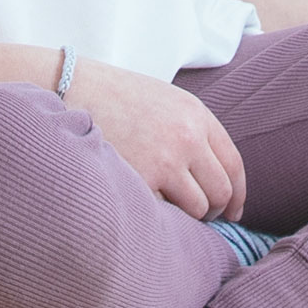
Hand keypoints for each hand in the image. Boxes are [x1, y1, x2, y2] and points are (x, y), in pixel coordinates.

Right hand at [71, 58, 246, 220]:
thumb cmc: (114, 99)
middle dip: (215, 210)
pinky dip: (160, 215)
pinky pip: (166, 213)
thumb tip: (213, 179)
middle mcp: (188, 137)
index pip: (234, 164)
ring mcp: (166, 160)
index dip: (237, 194)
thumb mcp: (164, 101)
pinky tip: (146, 206)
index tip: (233, 212)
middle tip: (202, 218)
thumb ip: (192, 131)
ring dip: (188, 217)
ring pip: (198, 208)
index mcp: (196, 114)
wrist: (70, 90)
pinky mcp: (142, 180)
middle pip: (221, 191)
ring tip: (169, 211)